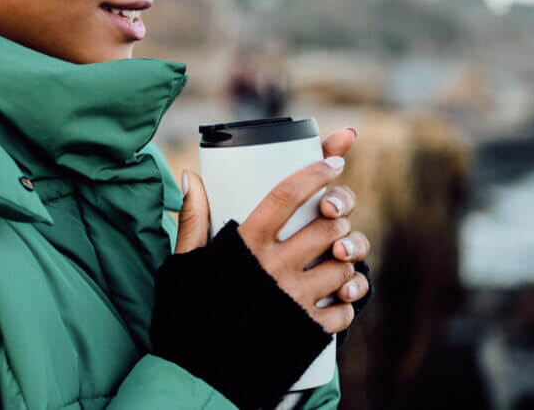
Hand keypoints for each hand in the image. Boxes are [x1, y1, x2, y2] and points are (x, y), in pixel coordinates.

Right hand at [175, 127, 369, 334]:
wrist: (198, 374)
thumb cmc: (190, 310)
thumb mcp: (186, 261)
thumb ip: (192, 218)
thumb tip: (190, 175)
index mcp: (244, 244)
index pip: (285, 195)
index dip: (314, 171)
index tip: (335, 159)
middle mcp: (273, 268)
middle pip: (325, 228)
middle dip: (339, 218)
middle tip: (334, 219)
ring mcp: (293, 299)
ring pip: (342, 267)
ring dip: (346, 261)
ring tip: (336, 260)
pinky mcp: (307, 331)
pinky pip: (344, 310)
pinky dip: (346, 303)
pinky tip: (335, 298)